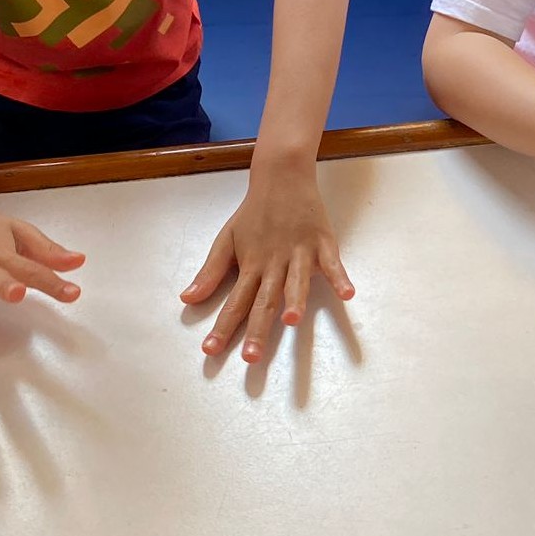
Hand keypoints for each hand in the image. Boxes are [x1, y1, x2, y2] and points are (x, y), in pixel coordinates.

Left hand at [180, 161, 353, 362]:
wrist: (281, 177)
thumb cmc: (253, 213)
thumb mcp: (227, 239)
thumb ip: (210, 272)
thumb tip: (187, 299)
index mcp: (250, 265)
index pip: (235, 302)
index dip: (223, 327)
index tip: (210, 351)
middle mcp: (273, 263)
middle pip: (264, 300)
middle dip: (258, 330)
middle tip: (251, 358)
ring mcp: (299, 252)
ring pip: (296, 281)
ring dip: (294, 299)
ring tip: (291, 320)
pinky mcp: (321, 242)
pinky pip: (332, 262)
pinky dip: (339, 277)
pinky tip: (347, 294)